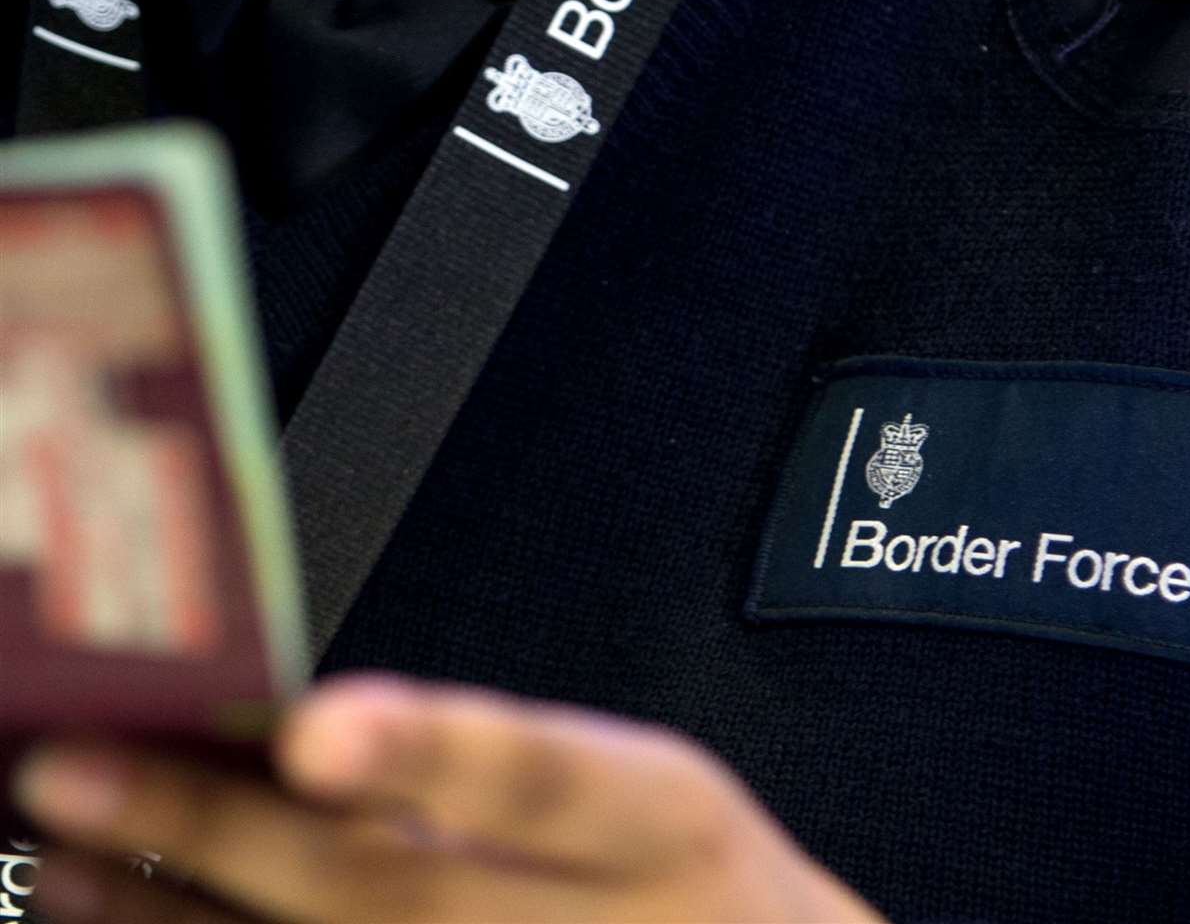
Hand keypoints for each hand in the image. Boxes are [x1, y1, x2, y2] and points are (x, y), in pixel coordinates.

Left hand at [11, 674, 886, 921]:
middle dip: (218, 835)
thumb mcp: (645, 791)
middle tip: (69, 771)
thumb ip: (488, 765)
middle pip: (388, 893)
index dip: (428, 752)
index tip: (315, 732)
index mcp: (654, 823)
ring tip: (60, 871)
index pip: (540, 776)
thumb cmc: (691, 885)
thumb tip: (292, 731)